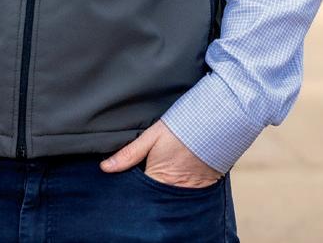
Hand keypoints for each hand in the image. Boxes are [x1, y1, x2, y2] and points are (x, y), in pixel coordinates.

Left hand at [99, 119, 221, 188]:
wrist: (217, 124)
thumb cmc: (182, 128)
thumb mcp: (151, 137)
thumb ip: (128, 154)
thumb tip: (105, 167)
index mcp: (158, 179)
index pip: (139, 193)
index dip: (132, 190)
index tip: (127, 184)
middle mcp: (174, 189)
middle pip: (155, 198)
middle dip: (148, 193)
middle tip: (145, 177)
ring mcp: (190, 190)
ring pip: (170, 198)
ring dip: (164, 191)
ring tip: (162, 177)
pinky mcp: (203, 187)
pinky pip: (187, 195)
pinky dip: (180, 190)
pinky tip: (176, 179)